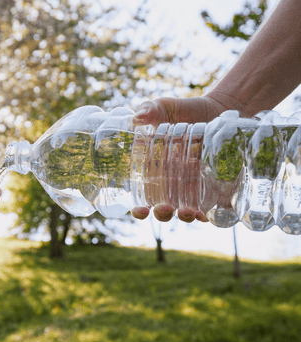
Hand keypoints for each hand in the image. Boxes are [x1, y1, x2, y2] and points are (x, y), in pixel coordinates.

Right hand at [131, 96, 228, 221]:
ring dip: (186, 217)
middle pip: (164, 210)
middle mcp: (174, 185)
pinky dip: (211, 215)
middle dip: (163, 214)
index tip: (139, 210)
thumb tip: (137, 118)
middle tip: (164, 208)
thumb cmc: (187, 110)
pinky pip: (214, 207)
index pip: (143, 198)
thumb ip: (150, 109)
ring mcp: (196, 188)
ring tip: (187, 212)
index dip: (139, 209)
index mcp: (155, 172)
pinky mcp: (218, 186)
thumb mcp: (166, 107)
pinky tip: (209, 214)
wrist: (222, 108)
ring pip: (188, 212)